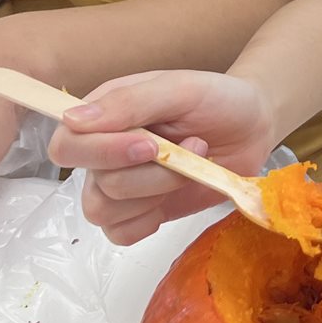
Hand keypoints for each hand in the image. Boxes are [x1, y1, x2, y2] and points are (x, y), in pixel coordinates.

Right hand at [48, 71, 277, 244]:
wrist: (253, 126)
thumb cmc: (217, 99)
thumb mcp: (180, 88)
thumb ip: (129, 102)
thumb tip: (72, 118)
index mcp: (104, 115)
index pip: (68, 144)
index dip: (100, 152)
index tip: (148, 144)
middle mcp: (104, 152)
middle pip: (92, 182)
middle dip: (144, 175)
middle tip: (191, 149)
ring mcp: (122, 185)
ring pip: (106, 210)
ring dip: (156, 192)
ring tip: (193, 167)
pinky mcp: (141, 212)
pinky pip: (121, 234)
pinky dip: (148, 222)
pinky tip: (174, 198)